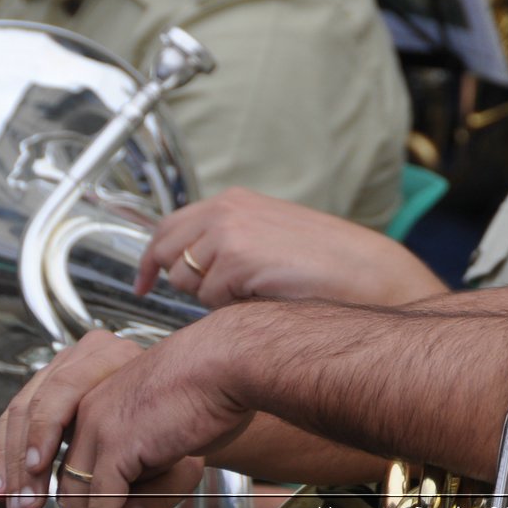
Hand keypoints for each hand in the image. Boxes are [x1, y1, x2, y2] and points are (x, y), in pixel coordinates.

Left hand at [0, 323, 253, 507]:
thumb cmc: (210, 389)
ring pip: (75, 495)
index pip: (40, 440)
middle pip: (50, 474)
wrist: (229, 362)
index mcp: (91, 390)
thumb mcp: (161, 427)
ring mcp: (96, 423)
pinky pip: (103, 502)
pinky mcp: (116, 443)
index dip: (32, 478)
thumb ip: (136, 463)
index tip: (36, 506)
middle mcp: (85, 405)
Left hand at [138, 187, 437, 306]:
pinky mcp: (234, 259)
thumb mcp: (270, 236)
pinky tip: (263, 297)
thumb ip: (230, 241)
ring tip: (254, 292)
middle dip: (176, 279)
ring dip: (210, 296)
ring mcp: (227, 232)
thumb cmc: (326, 263)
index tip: (144, 280)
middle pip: (165, 251)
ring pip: (186, 280)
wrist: (362, 271)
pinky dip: (229, 306)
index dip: (152, 257)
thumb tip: (193, 267)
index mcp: (233, 201)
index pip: (169, 225)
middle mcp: (224, 209)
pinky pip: (208, 299)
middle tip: (201, 298)